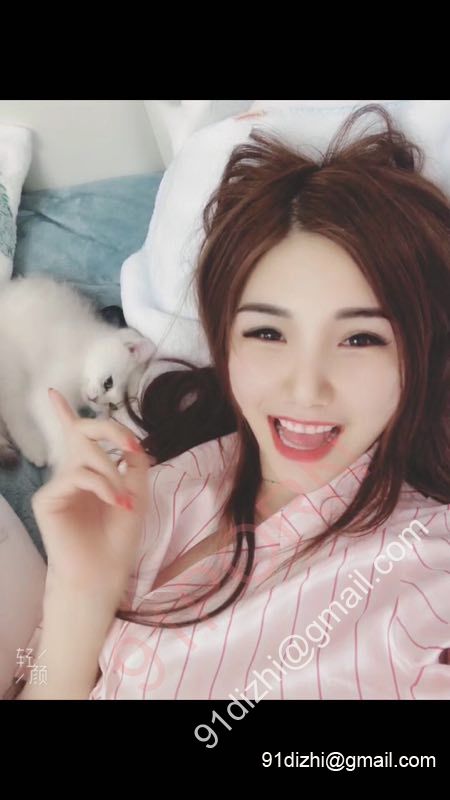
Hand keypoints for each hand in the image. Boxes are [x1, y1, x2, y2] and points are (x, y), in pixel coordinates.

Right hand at [32, 388, 151, 605]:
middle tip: (132, 447)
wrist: (105, 571)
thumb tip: (131, 441)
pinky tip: (117, 504)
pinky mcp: (48, 498)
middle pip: (83, 431)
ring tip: (125, 501)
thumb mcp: (137, 492)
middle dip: (110, 430)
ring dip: (111, 472)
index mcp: (89, 470)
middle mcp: (70, 472)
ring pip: (85, 453)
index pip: (75, 435)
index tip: (52, 392)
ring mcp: (58, 484)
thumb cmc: (119, 536)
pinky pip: (78, 475)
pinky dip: (103, 486)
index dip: (63, 413)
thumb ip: (133, 463)